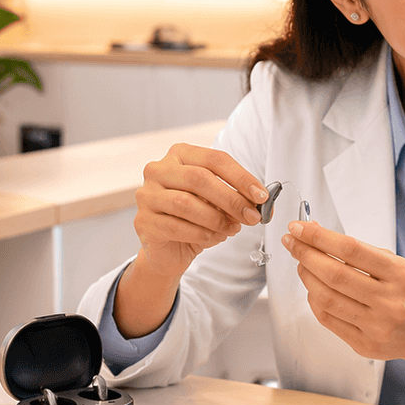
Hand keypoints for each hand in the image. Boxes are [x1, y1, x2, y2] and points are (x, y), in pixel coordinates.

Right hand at [132, 144, 266, 279]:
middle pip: (199, 178)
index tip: (261, 196)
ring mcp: (147, 195)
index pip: (214, 159)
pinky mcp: (143, 221)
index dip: (241, 177)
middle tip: (252, 216)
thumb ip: (237, 198)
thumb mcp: (219, 203)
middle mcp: (158, 170)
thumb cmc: (195, 219)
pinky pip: (176, 226)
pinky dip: (201, 234)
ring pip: (186, 203)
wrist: (169, 250)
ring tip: (232, 229)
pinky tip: (213, 237)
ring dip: (216, 219)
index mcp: (180, 155)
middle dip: (231, 199)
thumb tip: (262, 202)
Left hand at [281, 221, 404, 372]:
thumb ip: (358, 251)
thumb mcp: (397, 264)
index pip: (351, 250)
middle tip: (292, 242)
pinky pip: (328, 320)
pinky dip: (314, 300)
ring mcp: (377, 327)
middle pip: (334, 275)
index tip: (300, 227)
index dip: (319, 237)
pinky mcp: (365, 345)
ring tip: (301, 263)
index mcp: (400, 275)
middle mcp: (390, 302)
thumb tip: (315, 232)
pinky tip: (312, 287)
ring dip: (306, 277)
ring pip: (326, 299)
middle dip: (305, 254)